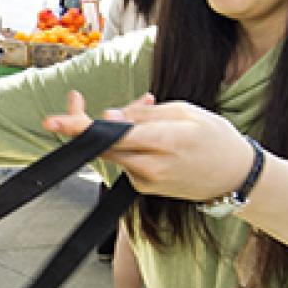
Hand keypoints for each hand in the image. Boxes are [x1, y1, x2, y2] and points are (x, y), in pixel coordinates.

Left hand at [43, 91, 256, 201]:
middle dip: (84, 124)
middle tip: (74, 100)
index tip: (53, 122)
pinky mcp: (143, 187)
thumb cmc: (214, 137)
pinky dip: (128, 145)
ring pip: (113, 151)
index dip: (80, 128)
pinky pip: (125, 160)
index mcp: (165, 140)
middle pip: (103, 144)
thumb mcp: (185, 112)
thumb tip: (109, 118)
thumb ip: (143, 116)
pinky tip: (150, 134)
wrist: (235, 176)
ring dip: (114, 130)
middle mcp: (151, 165)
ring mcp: (146, 180)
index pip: (112, 133)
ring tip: (144, 109)